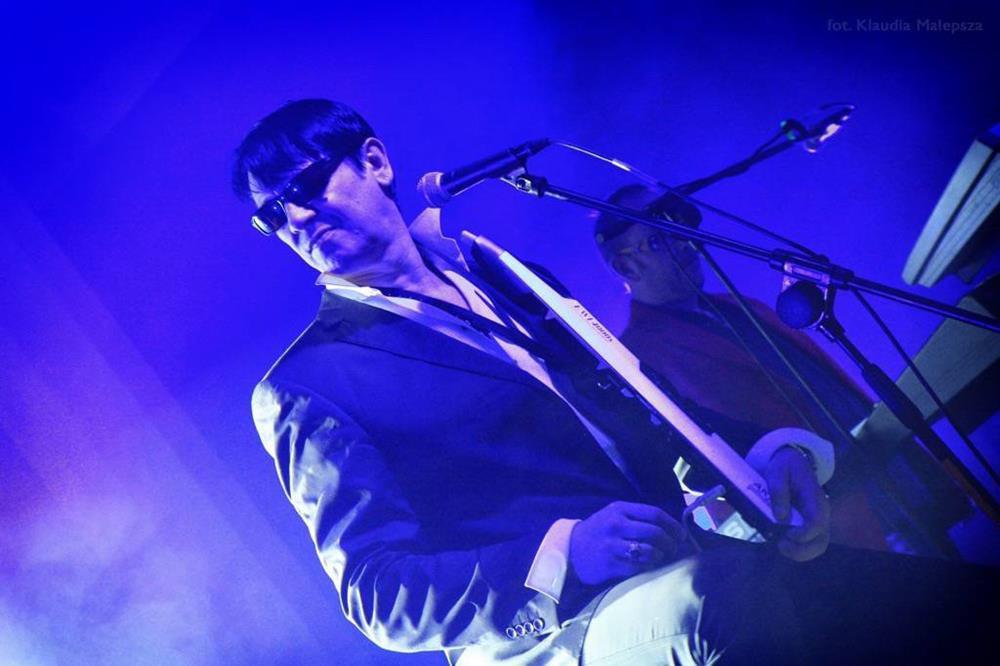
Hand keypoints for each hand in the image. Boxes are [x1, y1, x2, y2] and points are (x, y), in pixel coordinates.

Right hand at [568, 501, 684, 585]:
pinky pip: (638, 566)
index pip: (654, 513)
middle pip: (655, 532)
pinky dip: (648, 567)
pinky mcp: (609, 564)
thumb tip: (670, 527)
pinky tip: (648, 566)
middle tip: (673, 549)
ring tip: (660, 557)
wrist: (570, 549)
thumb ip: (637, 517)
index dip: (673, 525)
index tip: (681, 535)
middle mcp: (616, 525)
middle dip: (670, 543)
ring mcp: (612, 545)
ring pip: (649, 551)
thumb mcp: (613, 515)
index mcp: (619, 509)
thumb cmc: (598, 532)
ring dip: (660, 556)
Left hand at [765, 446, 830, 561]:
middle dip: (802, 550)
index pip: (817, 522)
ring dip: (799, 553)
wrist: (791, 463)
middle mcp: (821, 512)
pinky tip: (781, 542)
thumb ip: (778, 491)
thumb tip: (781, 517)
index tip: (787, 534)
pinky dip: (796, 549)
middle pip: (821, 541)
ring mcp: (818, 521)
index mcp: (815, 498)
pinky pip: (809, 544)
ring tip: (780, 546)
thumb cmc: (785, 466)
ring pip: (817, 546)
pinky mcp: (810, 526)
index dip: (803, 533)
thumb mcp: (777, 471)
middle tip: (781, 545)